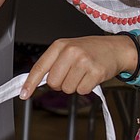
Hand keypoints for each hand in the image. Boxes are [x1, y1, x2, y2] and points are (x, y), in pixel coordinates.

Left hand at [20, 34, 134, 98]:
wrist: (115, 48)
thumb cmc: (90, 50)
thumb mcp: (69, 49)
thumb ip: (54, 63)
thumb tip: (37, 81)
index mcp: (60, 45)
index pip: (40, 66)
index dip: (30, 82)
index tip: (23, 94)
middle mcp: (70, 51)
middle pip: (53, 82)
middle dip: (60, 84)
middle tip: (71, 74)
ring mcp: (83, 61)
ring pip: (67, 88)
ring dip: (74, 85)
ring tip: (83, 73)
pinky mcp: (95, 72)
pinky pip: (82, 91)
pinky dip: (86, 87)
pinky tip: (91, 76)